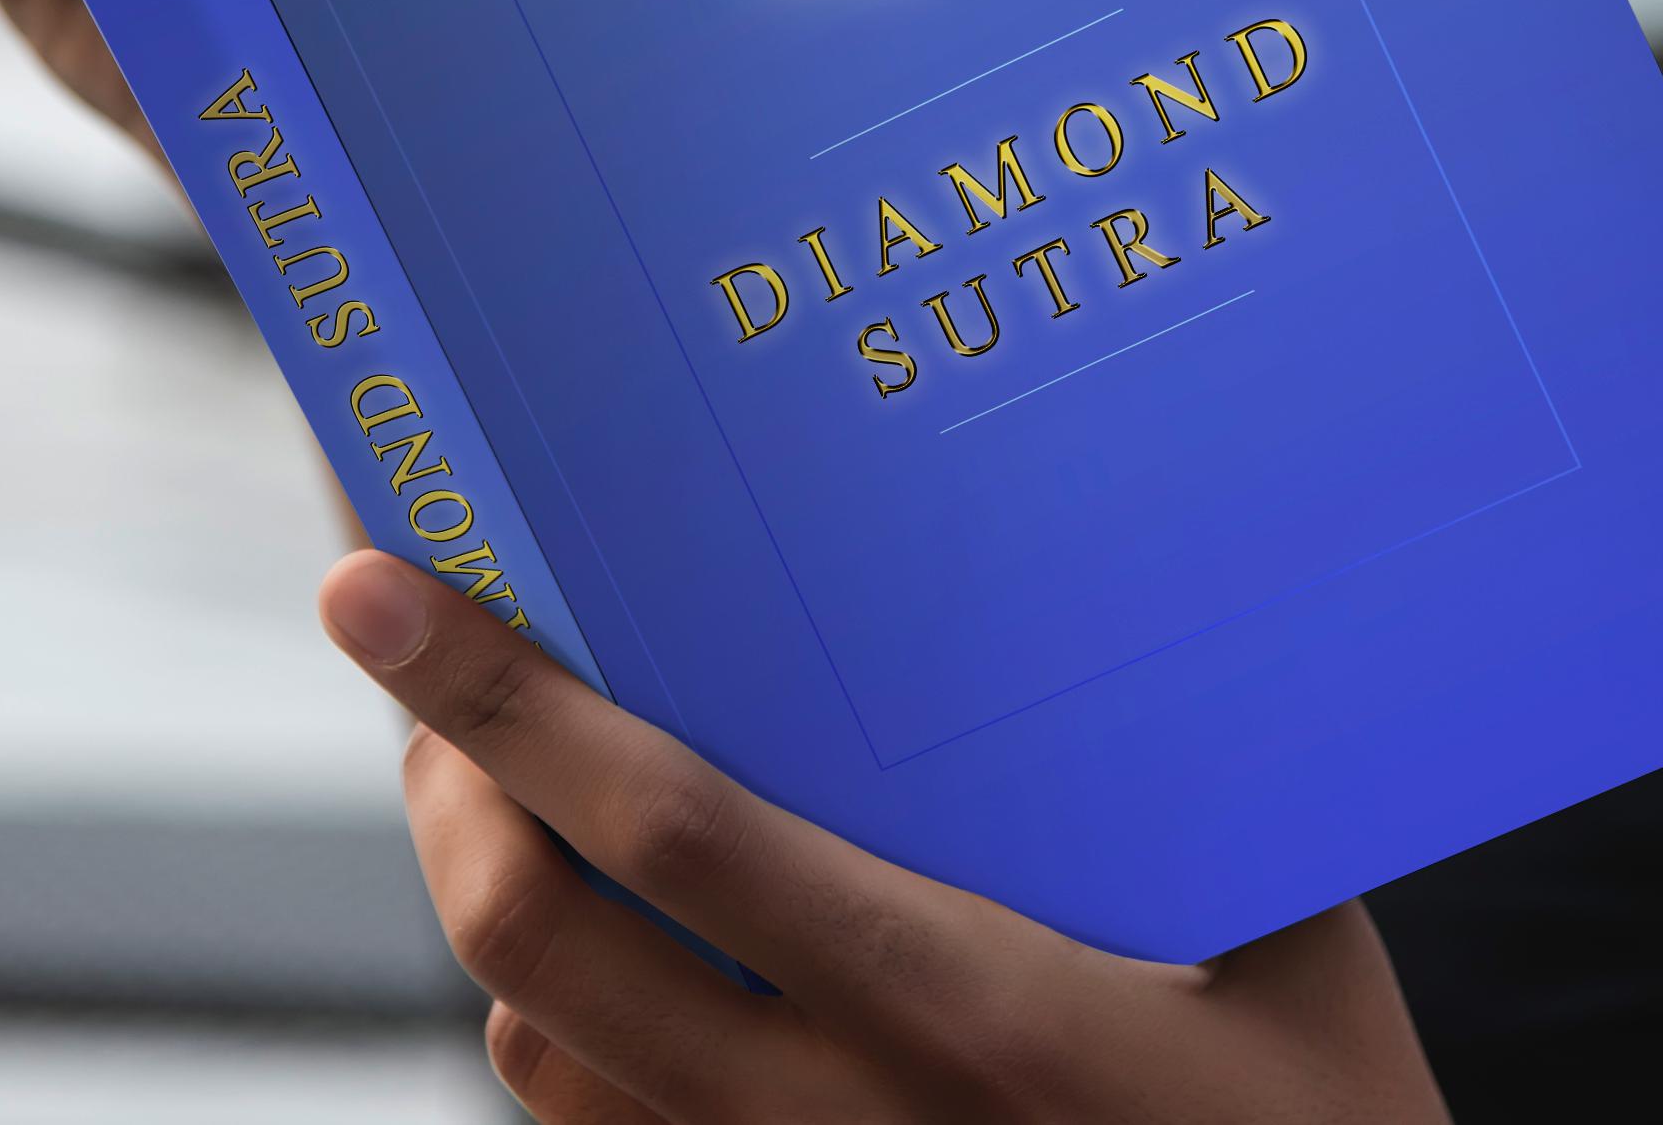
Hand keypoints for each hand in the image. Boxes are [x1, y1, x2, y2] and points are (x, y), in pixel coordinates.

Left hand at [318, 551, 1448, 1123]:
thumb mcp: (1286, 945)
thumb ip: (1150, 793)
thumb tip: (1080, 597)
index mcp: (954, 1007)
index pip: (664, 829)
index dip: (499, 700)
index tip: (375, 591)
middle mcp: (835, 1121)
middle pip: (532, 946)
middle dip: (441, 790)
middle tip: (427, 674)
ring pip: (538, 1055)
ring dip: (492, 911)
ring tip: (501, 789)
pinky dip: (562, 1031)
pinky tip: (602, 947)